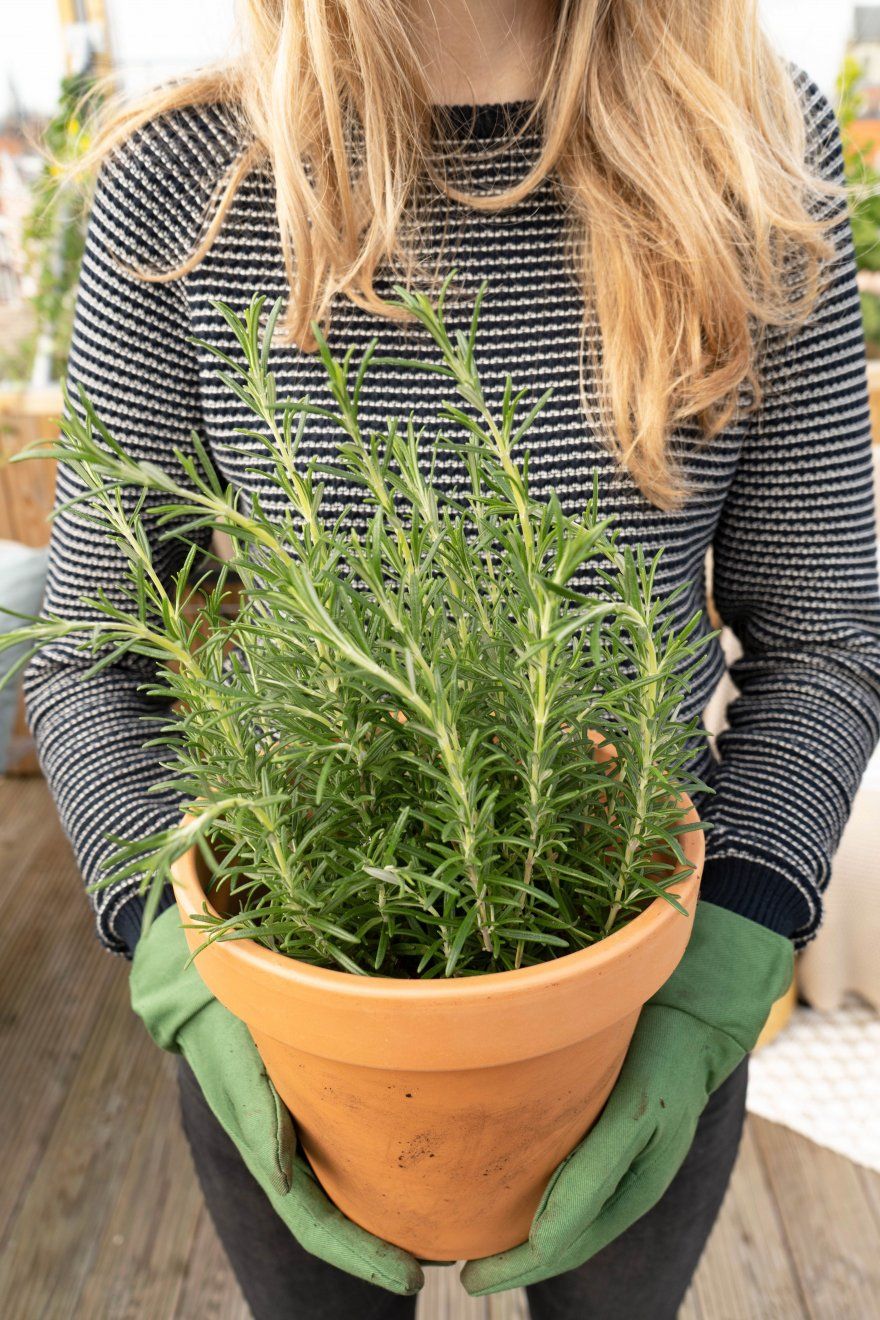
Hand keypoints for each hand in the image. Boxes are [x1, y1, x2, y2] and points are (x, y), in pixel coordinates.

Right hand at [130, 907, 423, 1295]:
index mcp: (268, 1154)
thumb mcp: (236, 1063)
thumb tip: (285, 1181)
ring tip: (446, 1221)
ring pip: (348, 1184)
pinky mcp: (317, 1096)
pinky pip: (355, 1141)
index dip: (363, 1259)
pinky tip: (425, 1151)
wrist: (202, 982)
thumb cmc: (222, 1021)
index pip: (317, 1227)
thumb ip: (257, 1118)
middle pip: (340, 1216)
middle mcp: (289, 1150)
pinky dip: (386, 1162)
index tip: (415, 1278)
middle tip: (447, 1259)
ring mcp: (303, 1127)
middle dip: (385, 1246)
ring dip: (388, 1210)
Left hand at [461, 901, 792, 1294]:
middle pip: (556, 1238)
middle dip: (509, 1258)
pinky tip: (496, 1172)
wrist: (691, 1010)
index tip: (466, 1278)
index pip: (561, 1250)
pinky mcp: (598, 1125)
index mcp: (629, 1195)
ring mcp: (609, 1157)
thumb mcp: (634, 1116)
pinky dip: (523, 1184)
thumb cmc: (663, 1061)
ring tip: (468, 1230)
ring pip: (554, 1208)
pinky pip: (556, 1170)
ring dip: (514, 1225)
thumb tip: (541, 1242)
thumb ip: (592, 1175)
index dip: (513, 1268)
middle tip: (455, 1267)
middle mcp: (617, 1184)